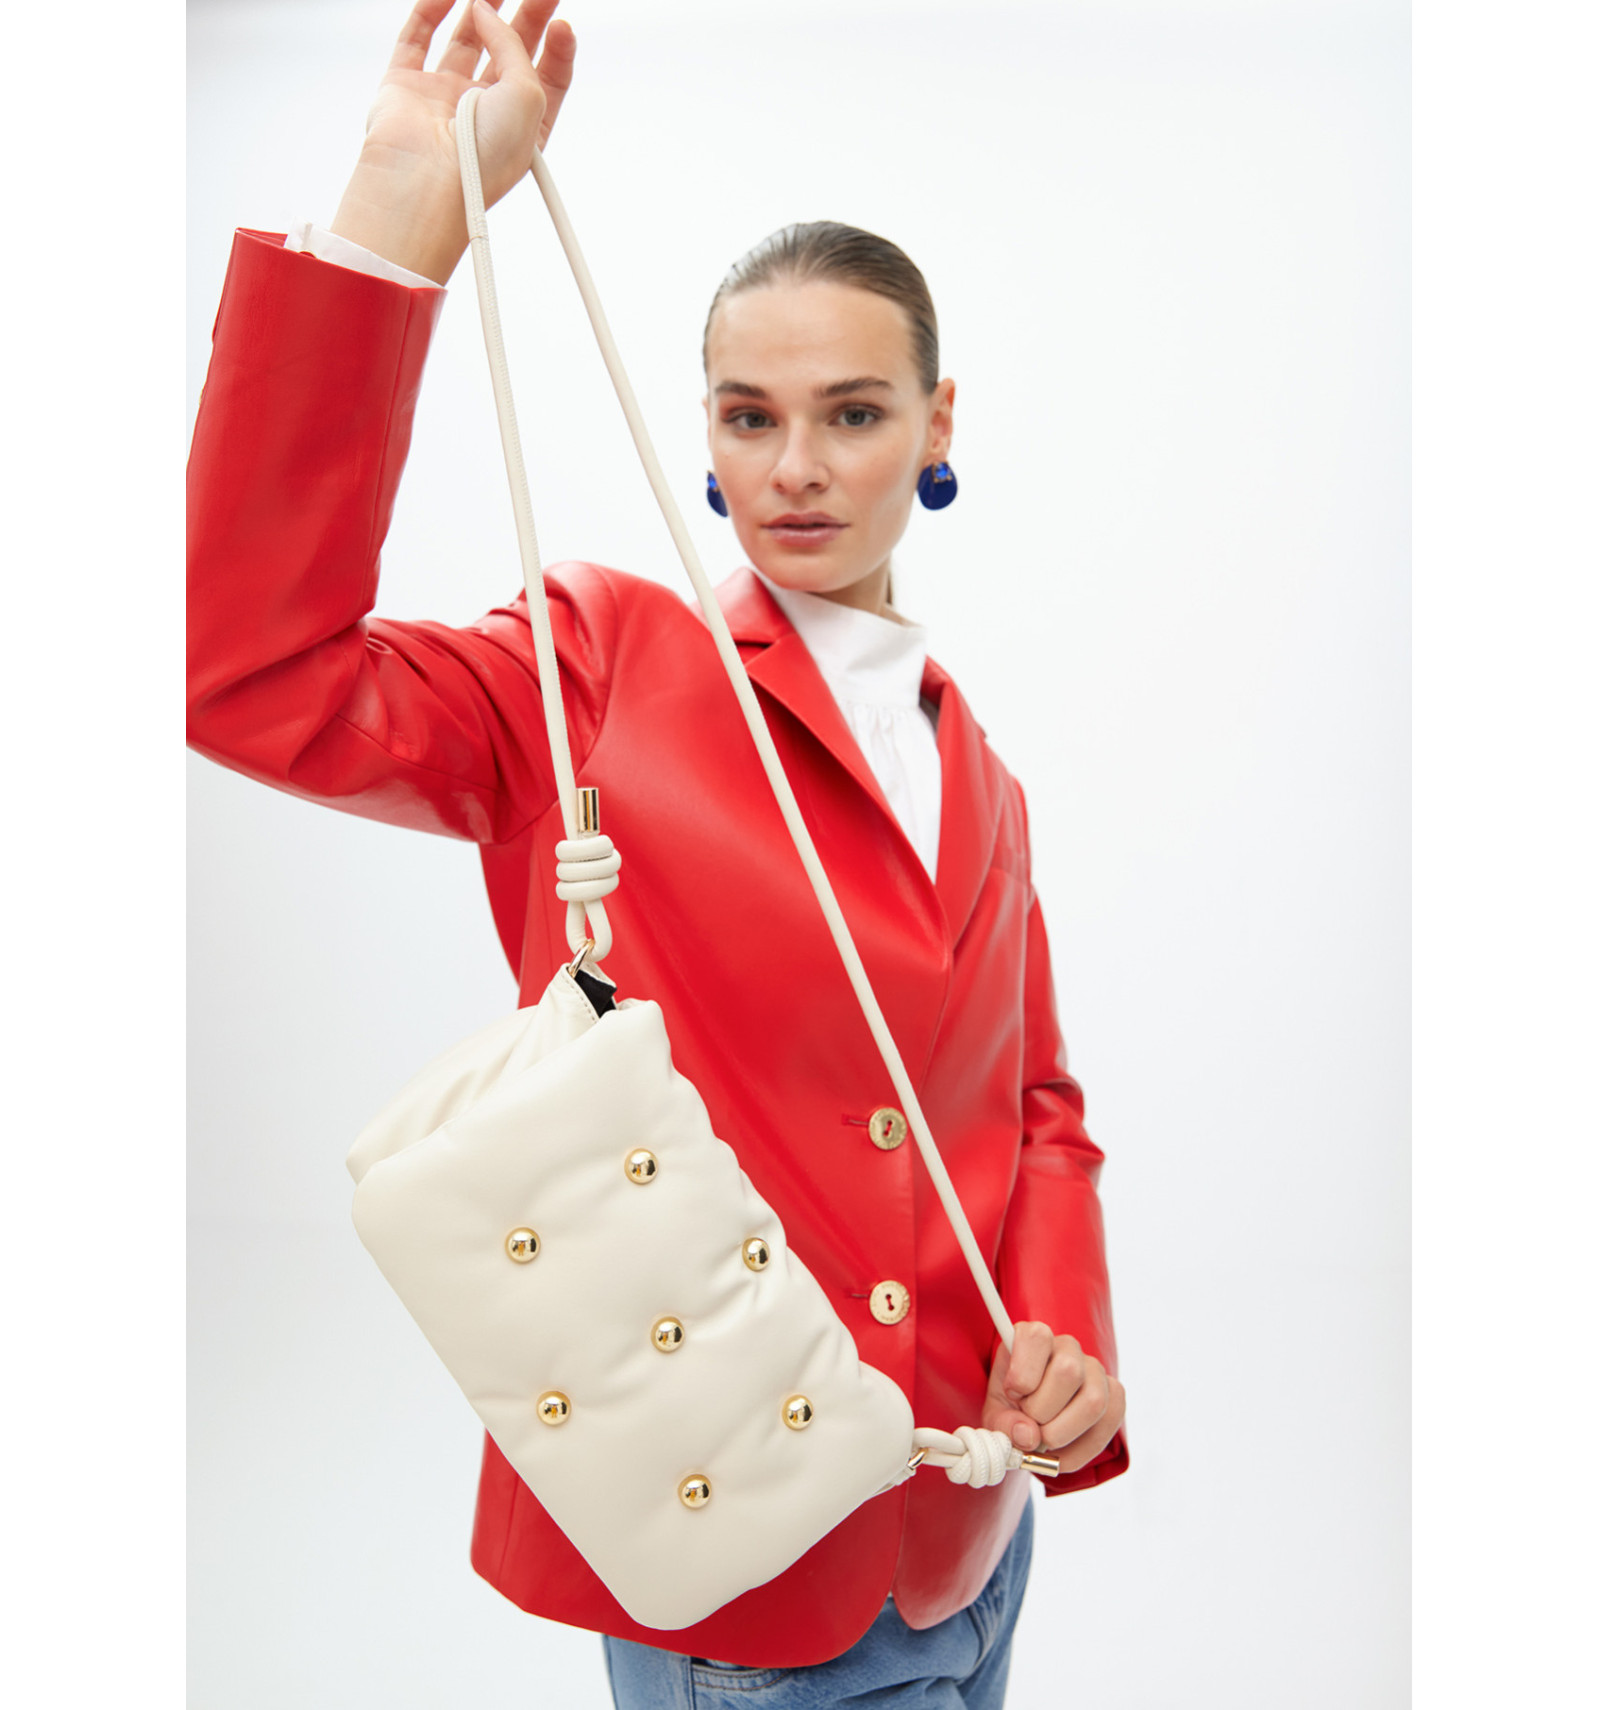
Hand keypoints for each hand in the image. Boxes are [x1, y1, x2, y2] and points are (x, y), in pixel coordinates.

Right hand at [331, 0, 575, 282]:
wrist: (427, 181)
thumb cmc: (484, 154)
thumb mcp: (527, 94)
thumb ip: (514, 45)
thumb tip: (485, 9)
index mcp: (522, 129)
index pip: (545, 80)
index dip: (557, 49)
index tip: (561, 21)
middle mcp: (484, 114)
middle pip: (510, 53)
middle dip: (525, 16)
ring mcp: (443, 99)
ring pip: (465, 40)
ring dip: (480, 8)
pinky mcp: (404, 89)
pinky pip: (416, 40)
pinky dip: (428, 11)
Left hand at [981, 1320, 1125, 1474]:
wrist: (1034, 1421)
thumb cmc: (1012, 1407)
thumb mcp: (997, 1412)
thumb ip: (1005, 1423)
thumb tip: (1029, 1436)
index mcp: (1034, 1338)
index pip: (1038, 1337)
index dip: (1023, 1372)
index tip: (1012, 1394)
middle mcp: (1068, 1347)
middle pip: (1068, 1371)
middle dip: (1042, 1411)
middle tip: (1028, 1424)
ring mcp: (1095, 1370)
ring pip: (1093, 1400)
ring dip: (1063, 1433)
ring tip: (1044, 1441)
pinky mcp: (1114, 1394)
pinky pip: (1111, 1421)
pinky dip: (1083, 1449)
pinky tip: (1062, 1455)